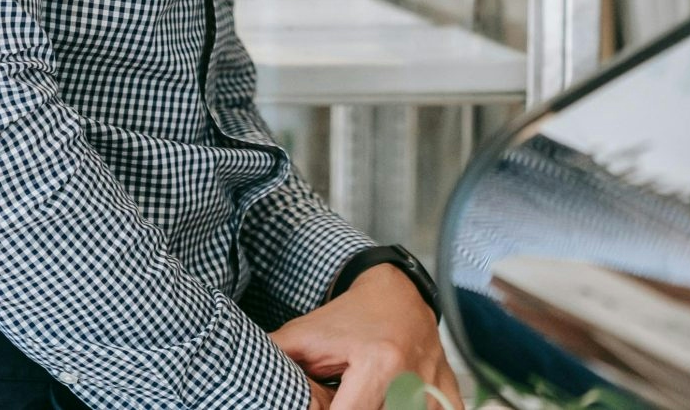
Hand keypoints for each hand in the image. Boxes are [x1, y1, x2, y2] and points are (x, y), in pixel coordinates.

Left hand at [274, 265, 462, 409]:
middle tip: (342, 398)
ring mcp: (434, 386)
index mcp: (380, 364)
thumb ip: (274, 359)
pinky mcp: (446, 389)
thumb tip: (243, 378)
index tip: (324, 406)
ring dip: (387, 408)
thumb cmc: (348, 316)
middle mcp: (412, 378)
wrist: (396, 290)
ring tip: (369, 397)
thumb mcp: (305, 336)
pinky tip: (404, 404)